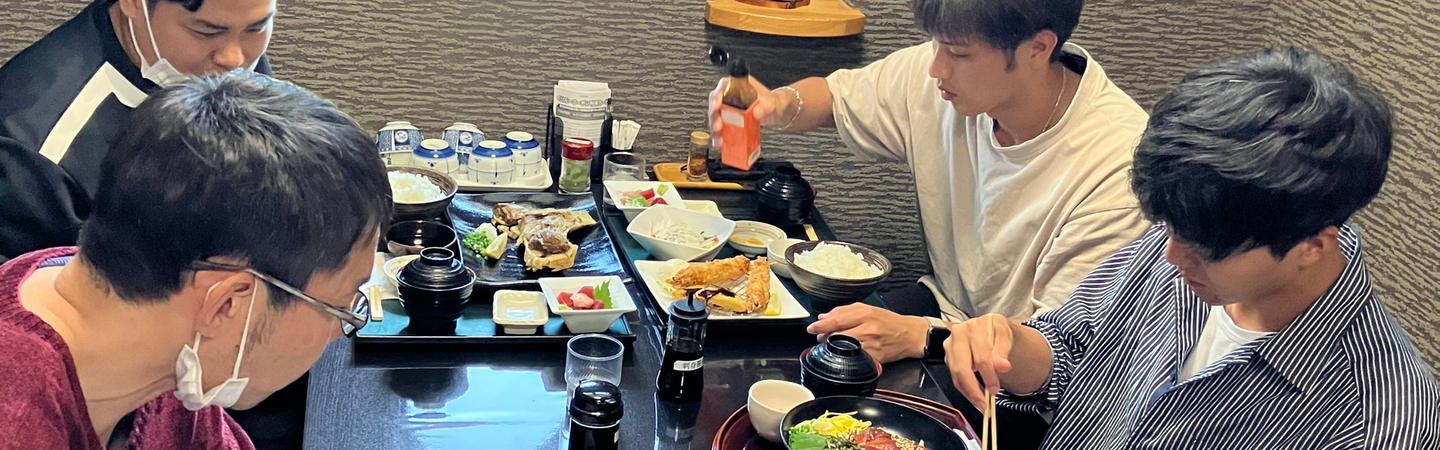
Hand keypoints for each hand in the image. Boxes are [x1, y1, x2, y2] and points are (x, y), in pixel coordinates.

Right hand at [707, 76, 783, 138]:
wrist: (776, 112)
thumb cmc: (771, 102)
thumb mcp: (770, 103)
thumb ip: (764, 107)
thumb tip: (756, 113)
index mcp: (737, 85)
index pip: (723, 86)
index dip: (717, 96)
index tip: (717, 105)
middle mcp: (729, 96)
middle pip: (715, 104)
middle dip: (714, 116)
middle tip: (718, 126)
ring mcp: (727, 109)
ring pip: (716, 118)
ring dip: (715, 130)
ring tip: (719, 139)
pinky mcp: (729, 122)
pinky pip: (721, 129)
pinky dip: (720, 137)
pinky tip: (721, 145)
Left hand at [806, 303, 928, 363]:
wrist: (910, 335)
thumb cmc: (889, 322)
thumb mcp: (868, 309)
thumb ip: (844, 311)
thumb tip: (824, 317)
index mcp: (865, 314)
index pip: (836, 319)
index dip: (820, 325)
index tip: (812, 328)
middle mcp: (868, 328)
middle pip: (837, 334)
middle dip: (824, 337)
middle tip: (820, 337)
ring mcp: (871, 344)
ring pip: (843, 347)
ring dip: (832, 347)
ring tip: (831, 344)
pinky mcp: (874, 357)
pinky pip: (854, 358)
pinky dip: (845, 356)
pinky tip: (844, 354)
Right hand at [942, 314, 1014, 409]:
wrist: (988, 327)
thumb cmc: (996, 332)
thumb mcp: (1005, 337)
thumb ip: (1003, 351)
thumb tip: (1003, 366)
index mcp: (974, 328)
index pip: (980, 358)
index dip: (988, 376)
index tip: (995, 389)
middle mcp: (958, 334)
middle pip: (962, 368)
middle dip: (973, 390)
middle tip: (984, 404)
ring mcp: (950, 345)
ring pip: (956, 375)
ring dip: (968, 392)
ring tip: (980, 402)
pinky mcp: (947, 355)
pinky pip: (954, 376)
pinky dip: (965, 387)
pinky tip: (974, 393)